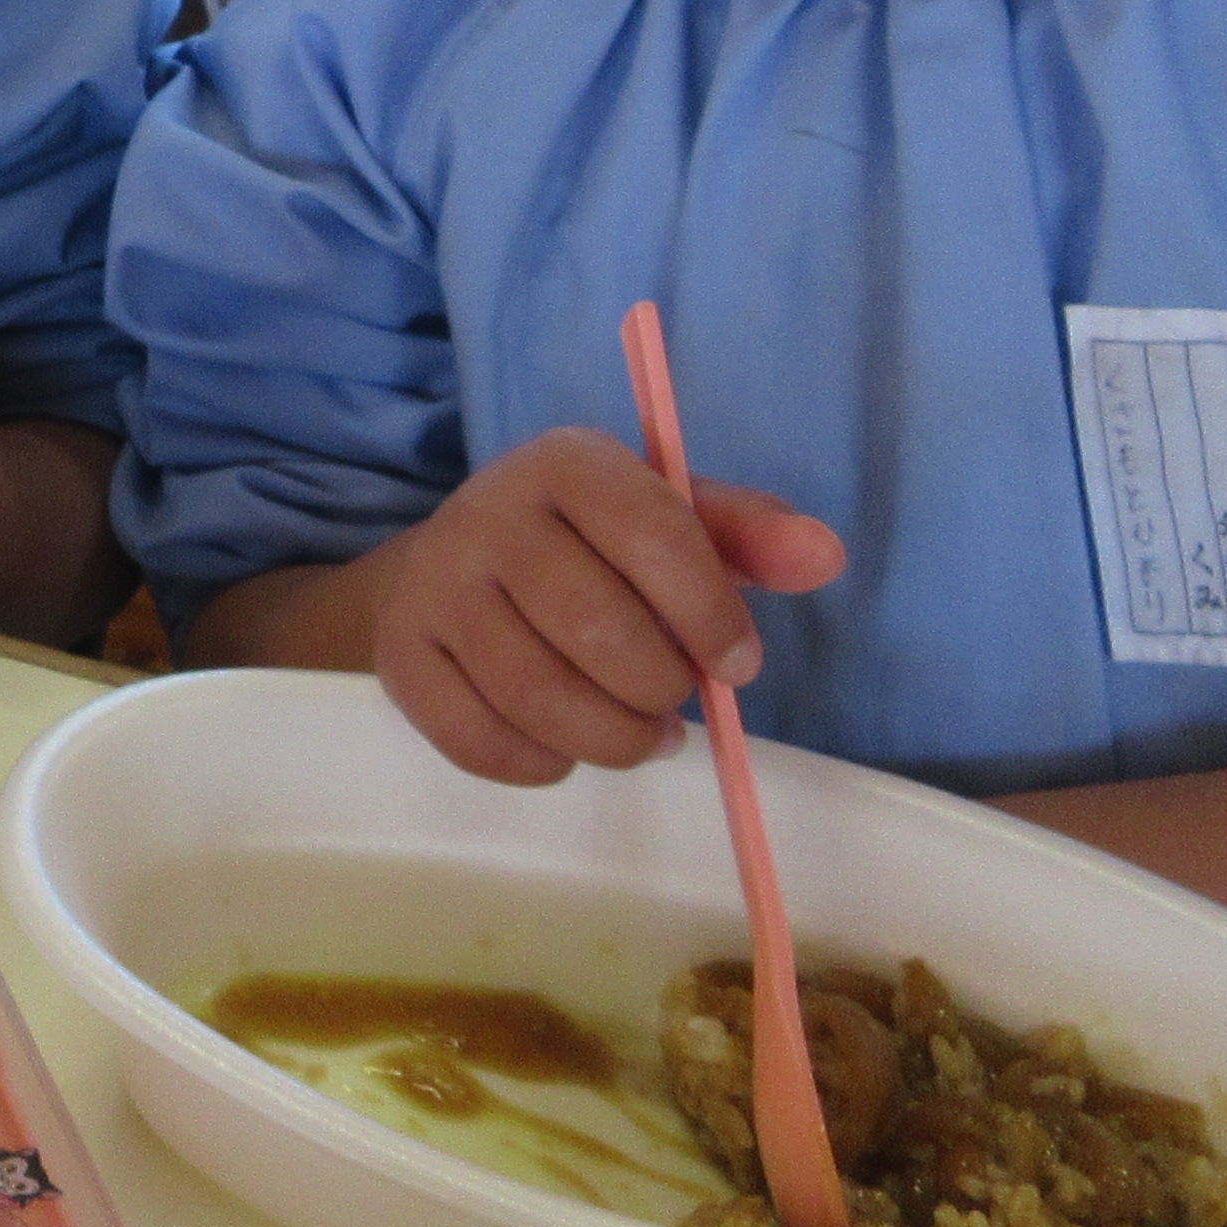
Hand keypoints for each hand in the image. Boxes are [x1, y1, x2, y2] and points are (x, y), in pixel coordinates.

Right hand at [364, 428, 844, 787]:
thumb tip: (825, 556)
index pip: (654, 536)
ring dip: (611, 739)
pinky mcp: (401, 657)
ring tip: (639, 735)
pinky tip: (564, 748)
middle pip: (595, 629)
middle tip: (675, 703)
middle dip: (659, 689)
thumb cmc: (587, 545)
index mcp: (567, 462)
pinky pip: (480, 741)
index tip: (738, 663)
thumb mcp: (668, 517)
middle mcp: (488, 512)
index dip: (710, 615)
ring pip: (537, 695)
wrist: (451, 562)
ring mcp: (435, 586)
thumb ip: (750, 536)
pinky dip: (541, 764)